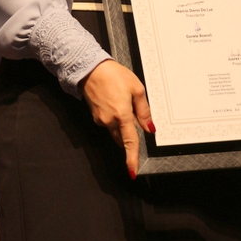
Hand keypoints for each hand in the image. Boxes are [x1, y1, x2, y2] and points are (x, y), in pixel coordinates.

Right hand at [81, 59, 152, 177]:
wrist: (90, 69)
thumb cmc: (113, 75)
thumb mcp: (137, 89)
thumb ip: (144, 111)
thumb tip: (150, 128)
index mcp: (122, 115)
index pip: (130, 143)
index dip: (132, 159)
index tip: (133, 172)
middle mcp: (109, 121)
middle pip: (123, 138)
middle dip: (129, 135)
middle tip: (134, 116)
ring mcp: (100, 120)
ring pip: (116, 131)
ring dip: (122, 125)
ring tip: (124, 102)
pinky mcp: (95, 116)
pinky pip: (109, 123)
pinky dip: (115, 118)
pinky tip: (116, 102)